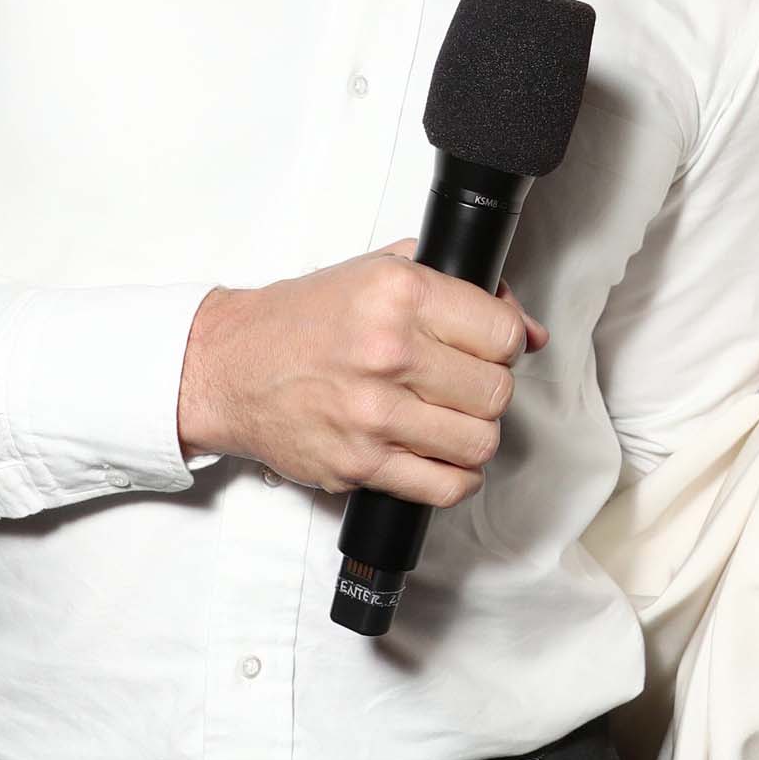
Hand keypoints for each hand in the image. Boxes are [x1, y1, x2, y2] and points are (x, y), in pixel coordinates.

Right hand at [176, 243, 546, 499]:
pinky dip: (456, 478)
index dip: (504, 343)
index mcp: (398, 294)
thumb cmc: (301, 321)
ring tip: (450, 420)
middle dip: (488, 390)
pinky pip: (445, 486)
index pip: (502, 332)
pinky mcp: (361, 463)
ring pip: (479, 441)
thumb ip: (458, 289)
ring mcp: (374, 414)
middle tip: (463, 385)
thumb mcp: (377, 273)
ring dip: (473, 435)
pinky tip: (441, 458)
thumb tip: (528, 330)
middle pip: (496, 391)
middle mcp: (388, 352)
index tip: (487, 348)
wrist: (230, 367)